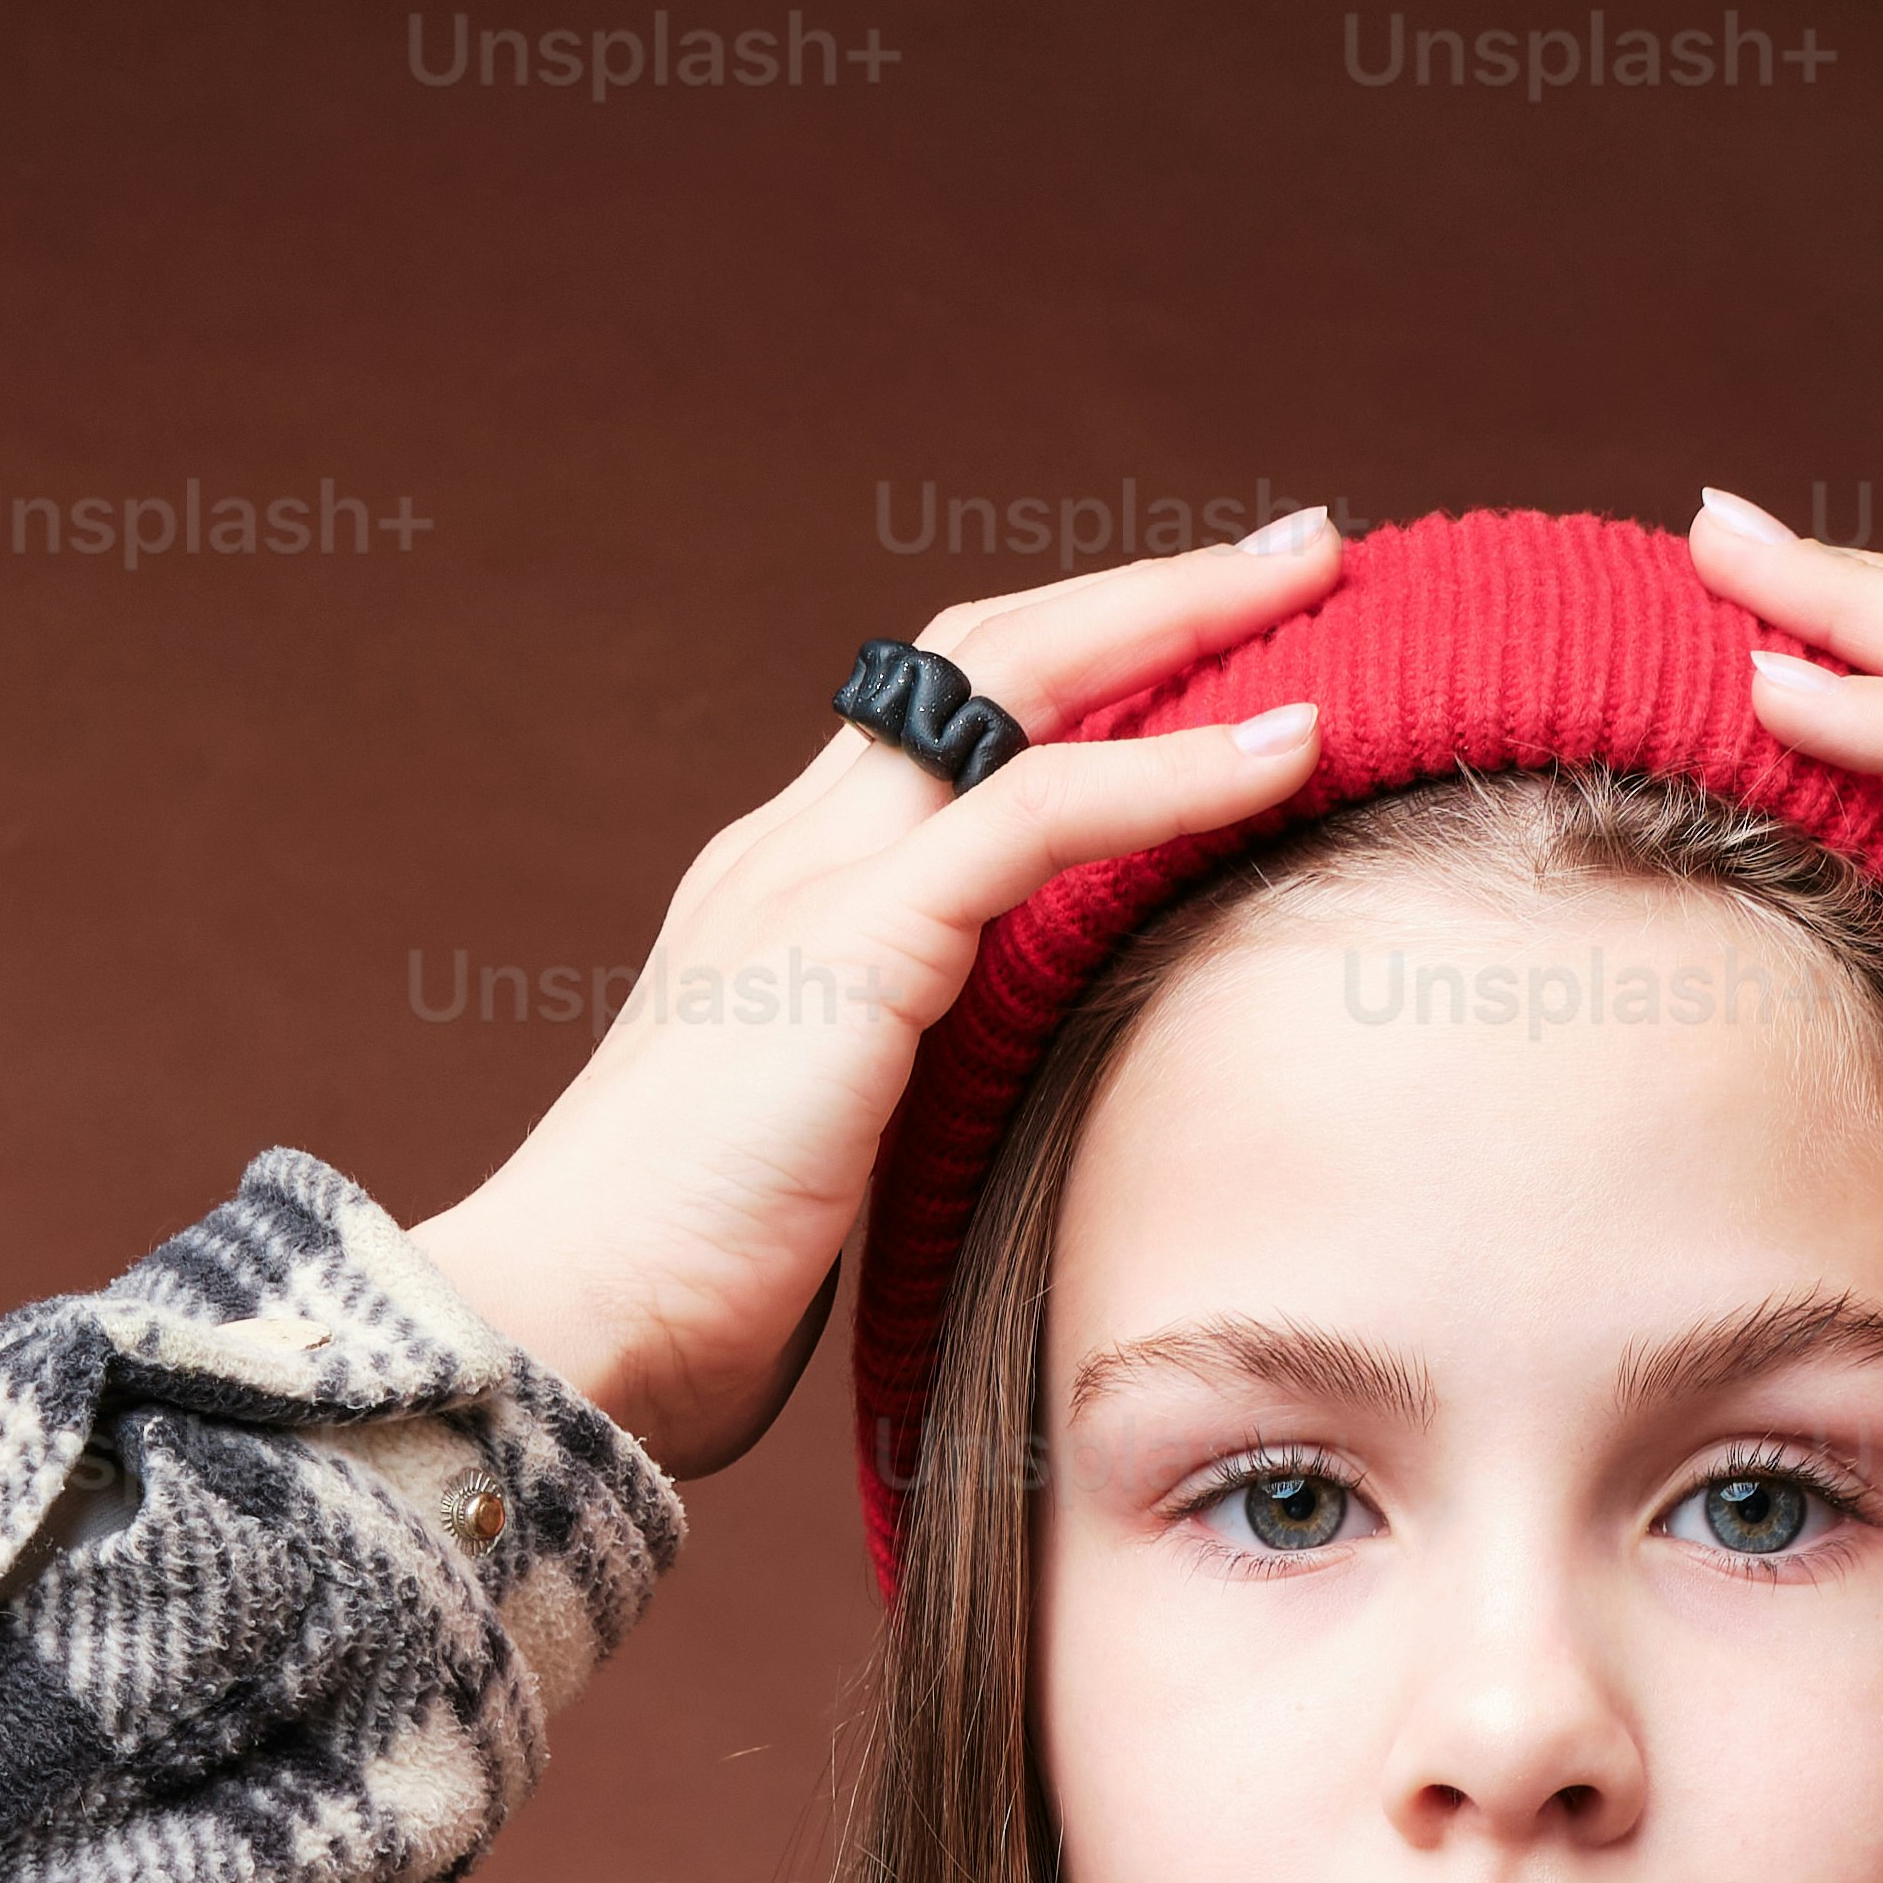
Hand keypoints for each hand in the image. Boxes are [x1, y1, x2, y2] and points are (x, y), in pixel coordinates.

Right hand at [412, 526, 1342, 1465]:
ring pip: (1016, 683)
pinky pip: (1035, 816)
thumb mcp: (829, 1181)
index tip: (1218, 650)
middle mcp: (790, 857)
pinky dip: (1169, 774)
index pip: (947, 731)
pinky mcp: (849, 947)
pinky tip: (1284, 753)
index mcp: (785, 905)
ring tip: (1317, 581)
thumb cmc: (683, 1302)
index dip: (1084, 671)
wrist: (565, 1334)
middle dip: (1149, 591)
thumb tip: (1001, 1170)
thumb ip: (909, 1125)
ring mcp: (811, 885)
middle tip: (1299, 549)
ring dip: (1180, 620)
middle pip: (986, 655)